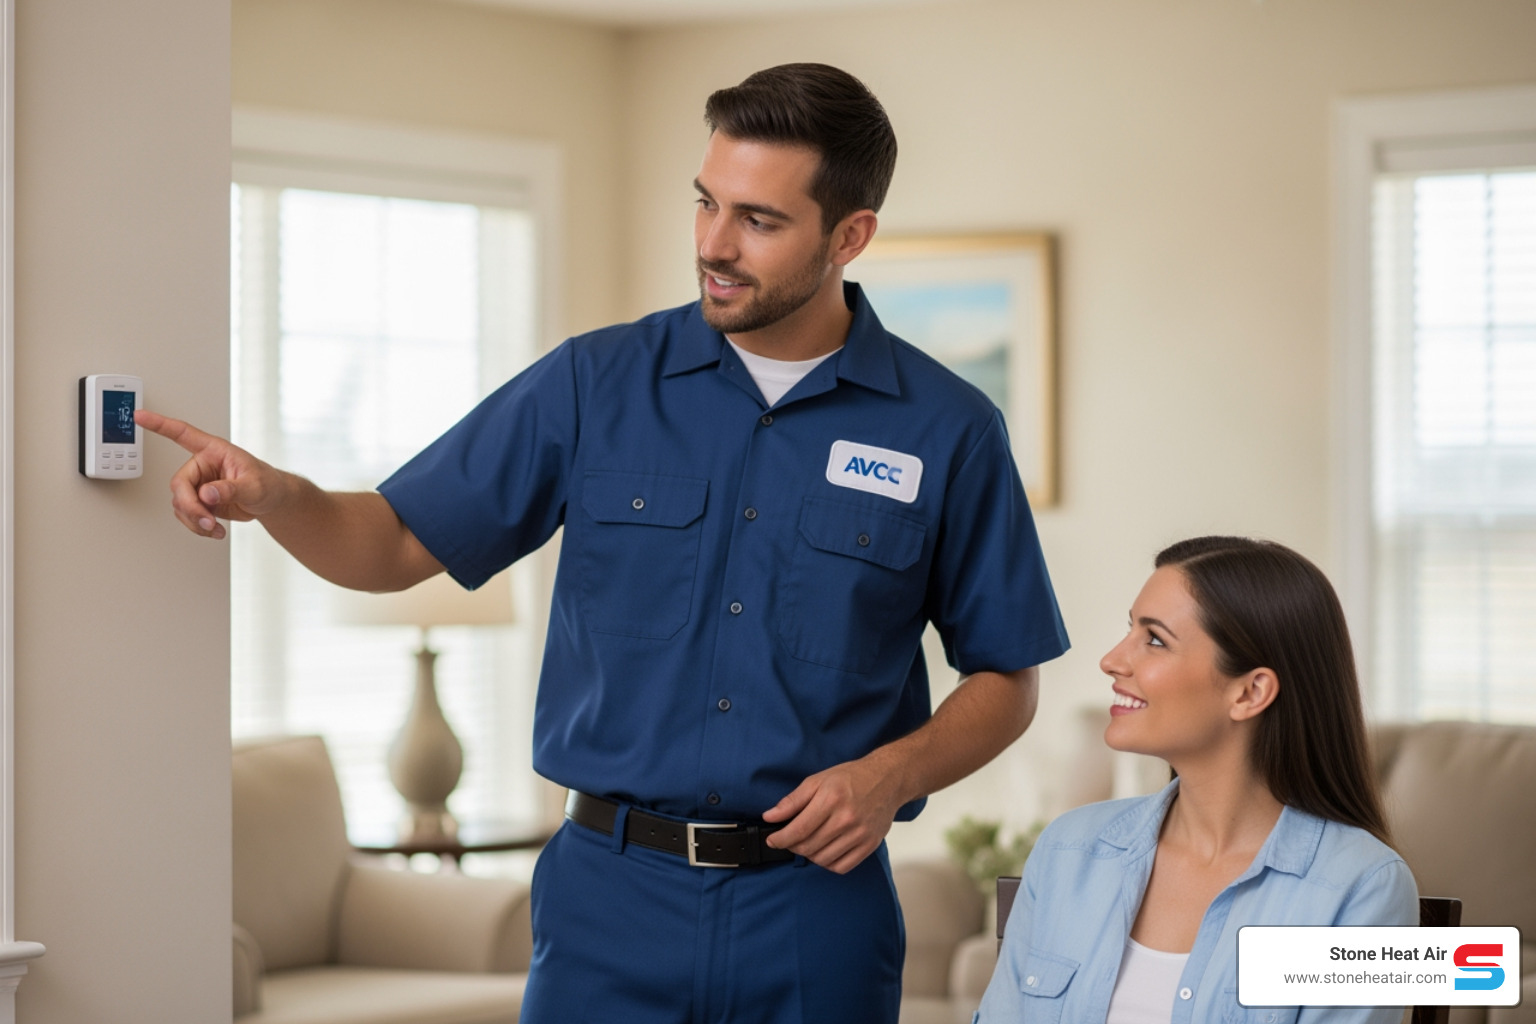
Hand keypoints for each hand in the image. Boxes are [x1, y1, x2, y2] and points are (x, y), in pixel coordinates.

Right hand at [136, 409, 287, 539]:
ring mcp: (199, 484)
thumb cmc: (267, 484)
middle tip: (207, 521)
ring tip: (215, 528)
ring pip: (180, 503)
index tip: (139, 415)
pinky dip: (198, 526)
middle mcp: (202, 466)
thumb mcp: (255, 485)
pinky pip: (187, 515)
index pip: (183, 433)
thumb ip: (231, 489)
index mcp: (214, 451)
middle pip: (179, 485)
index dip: (160, 424)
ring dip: (195, 520)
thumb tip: (207, 494)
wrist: (271, 502)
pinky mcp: (200, 501)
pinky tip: (215, 531)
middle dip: (191, 506)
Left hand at [762, 752, 906, 873]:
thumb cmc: (852, 778)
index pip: (798, 829)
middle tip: (789, 839)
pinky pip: (842, 867)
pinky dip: (828, 864)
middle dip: (792, 846)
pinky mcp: (869, 845)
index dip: (780, 839)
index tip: (772, 840)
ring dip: (809, 855)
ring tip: (807, 843)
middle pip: (809, 846)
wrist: (887, 780)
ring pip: (823, 859)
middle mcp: (846, 819)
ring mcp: (860, 834)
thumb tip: (771, 816)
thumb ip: (793, 800)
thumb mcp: (817, 780)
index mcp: (831, 799)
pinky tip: (825, 851)